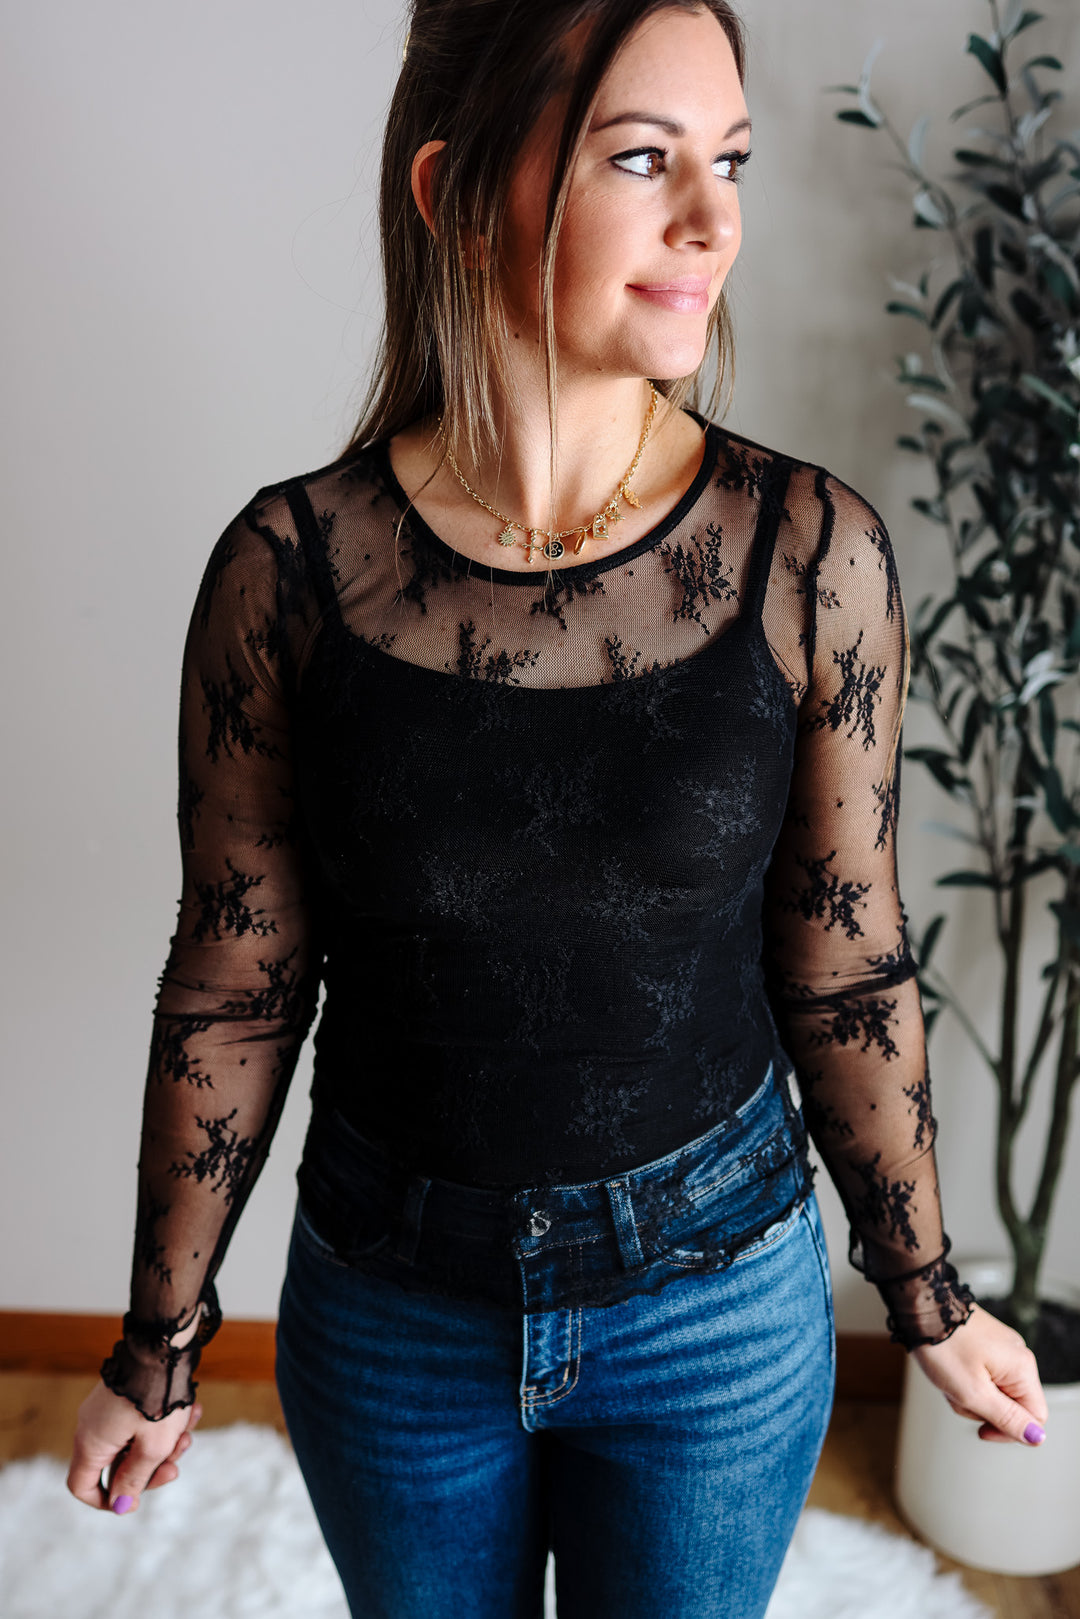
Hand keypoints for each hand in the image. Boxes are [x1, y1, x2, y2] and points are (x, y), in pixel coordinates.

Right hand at [67, 1378, 203, 1512]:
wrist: (164, 1345)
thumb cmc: (158, 1398)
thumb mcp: (152, 1447)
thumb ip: (135, 1479)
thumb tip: (121, 1506)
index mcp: (91, 1443)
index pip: (82, 1486)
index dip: (106, 1500)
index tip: (135, 1500)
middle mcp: (92, 1425)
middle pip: (117, 1464)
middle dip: (150, 1468)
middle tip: (176, 1463)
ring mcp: (106, 1408)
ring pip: (135, 1441)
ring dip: (164, 1443)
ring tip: (188, 1431)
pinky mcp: (123, 1394)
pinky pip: (141, 1420)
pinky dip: (164, 1423)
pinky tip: (191, 1413)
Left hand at [910, 1301, 1047, 1445]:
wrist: (920, 1306)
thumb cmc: (942, 1344)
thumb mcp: (973, 1392)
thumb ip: (1007, 1418)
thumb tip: (1037, 1437)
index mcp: (1021, 1367)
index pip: (1035, 1417)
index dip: (1010, 1432)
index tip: (982, 1431)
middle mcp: (1017, 1356)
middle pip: (1010, 1406)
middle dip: (980, 1408)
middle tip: (958, 1393)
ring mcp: (1000, 1349)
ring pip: (991, 1393)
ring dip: (967, 1394)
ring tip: (949, 1378)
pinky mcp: (985, 1346)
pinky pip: (980, 1377)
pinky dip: (963, 1380)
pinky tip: (948, 1370)